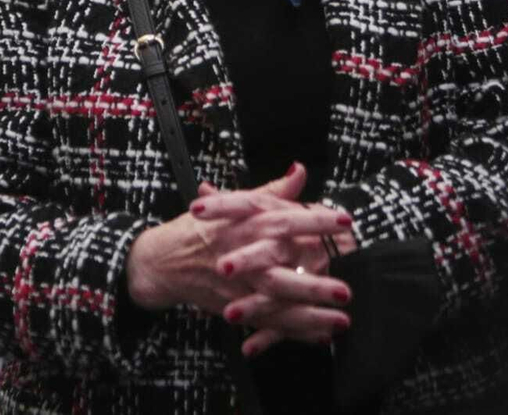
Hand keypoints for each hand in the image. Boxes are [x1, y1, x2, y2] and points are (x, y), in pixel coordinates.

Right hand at [125, 165, 352, 342]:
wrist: (161, 262)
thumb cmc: (200, 230)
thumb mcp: (233, 204)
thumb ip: (271, 191)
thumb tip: (299, 171)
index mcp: (245, 224)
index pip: (283, 220)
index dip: (314, 221)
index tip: (345, 222)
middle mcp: (242, 255)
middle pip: (279, 271)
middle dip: (311, 283)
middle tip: (345, 290)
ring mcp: (237, 286)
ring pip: (276, 304)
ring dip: (309, 314)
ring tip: (340, 321)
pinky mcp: (233, 307)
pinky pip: (268, 323)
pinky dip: (293, 331)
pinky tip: (320, 336)